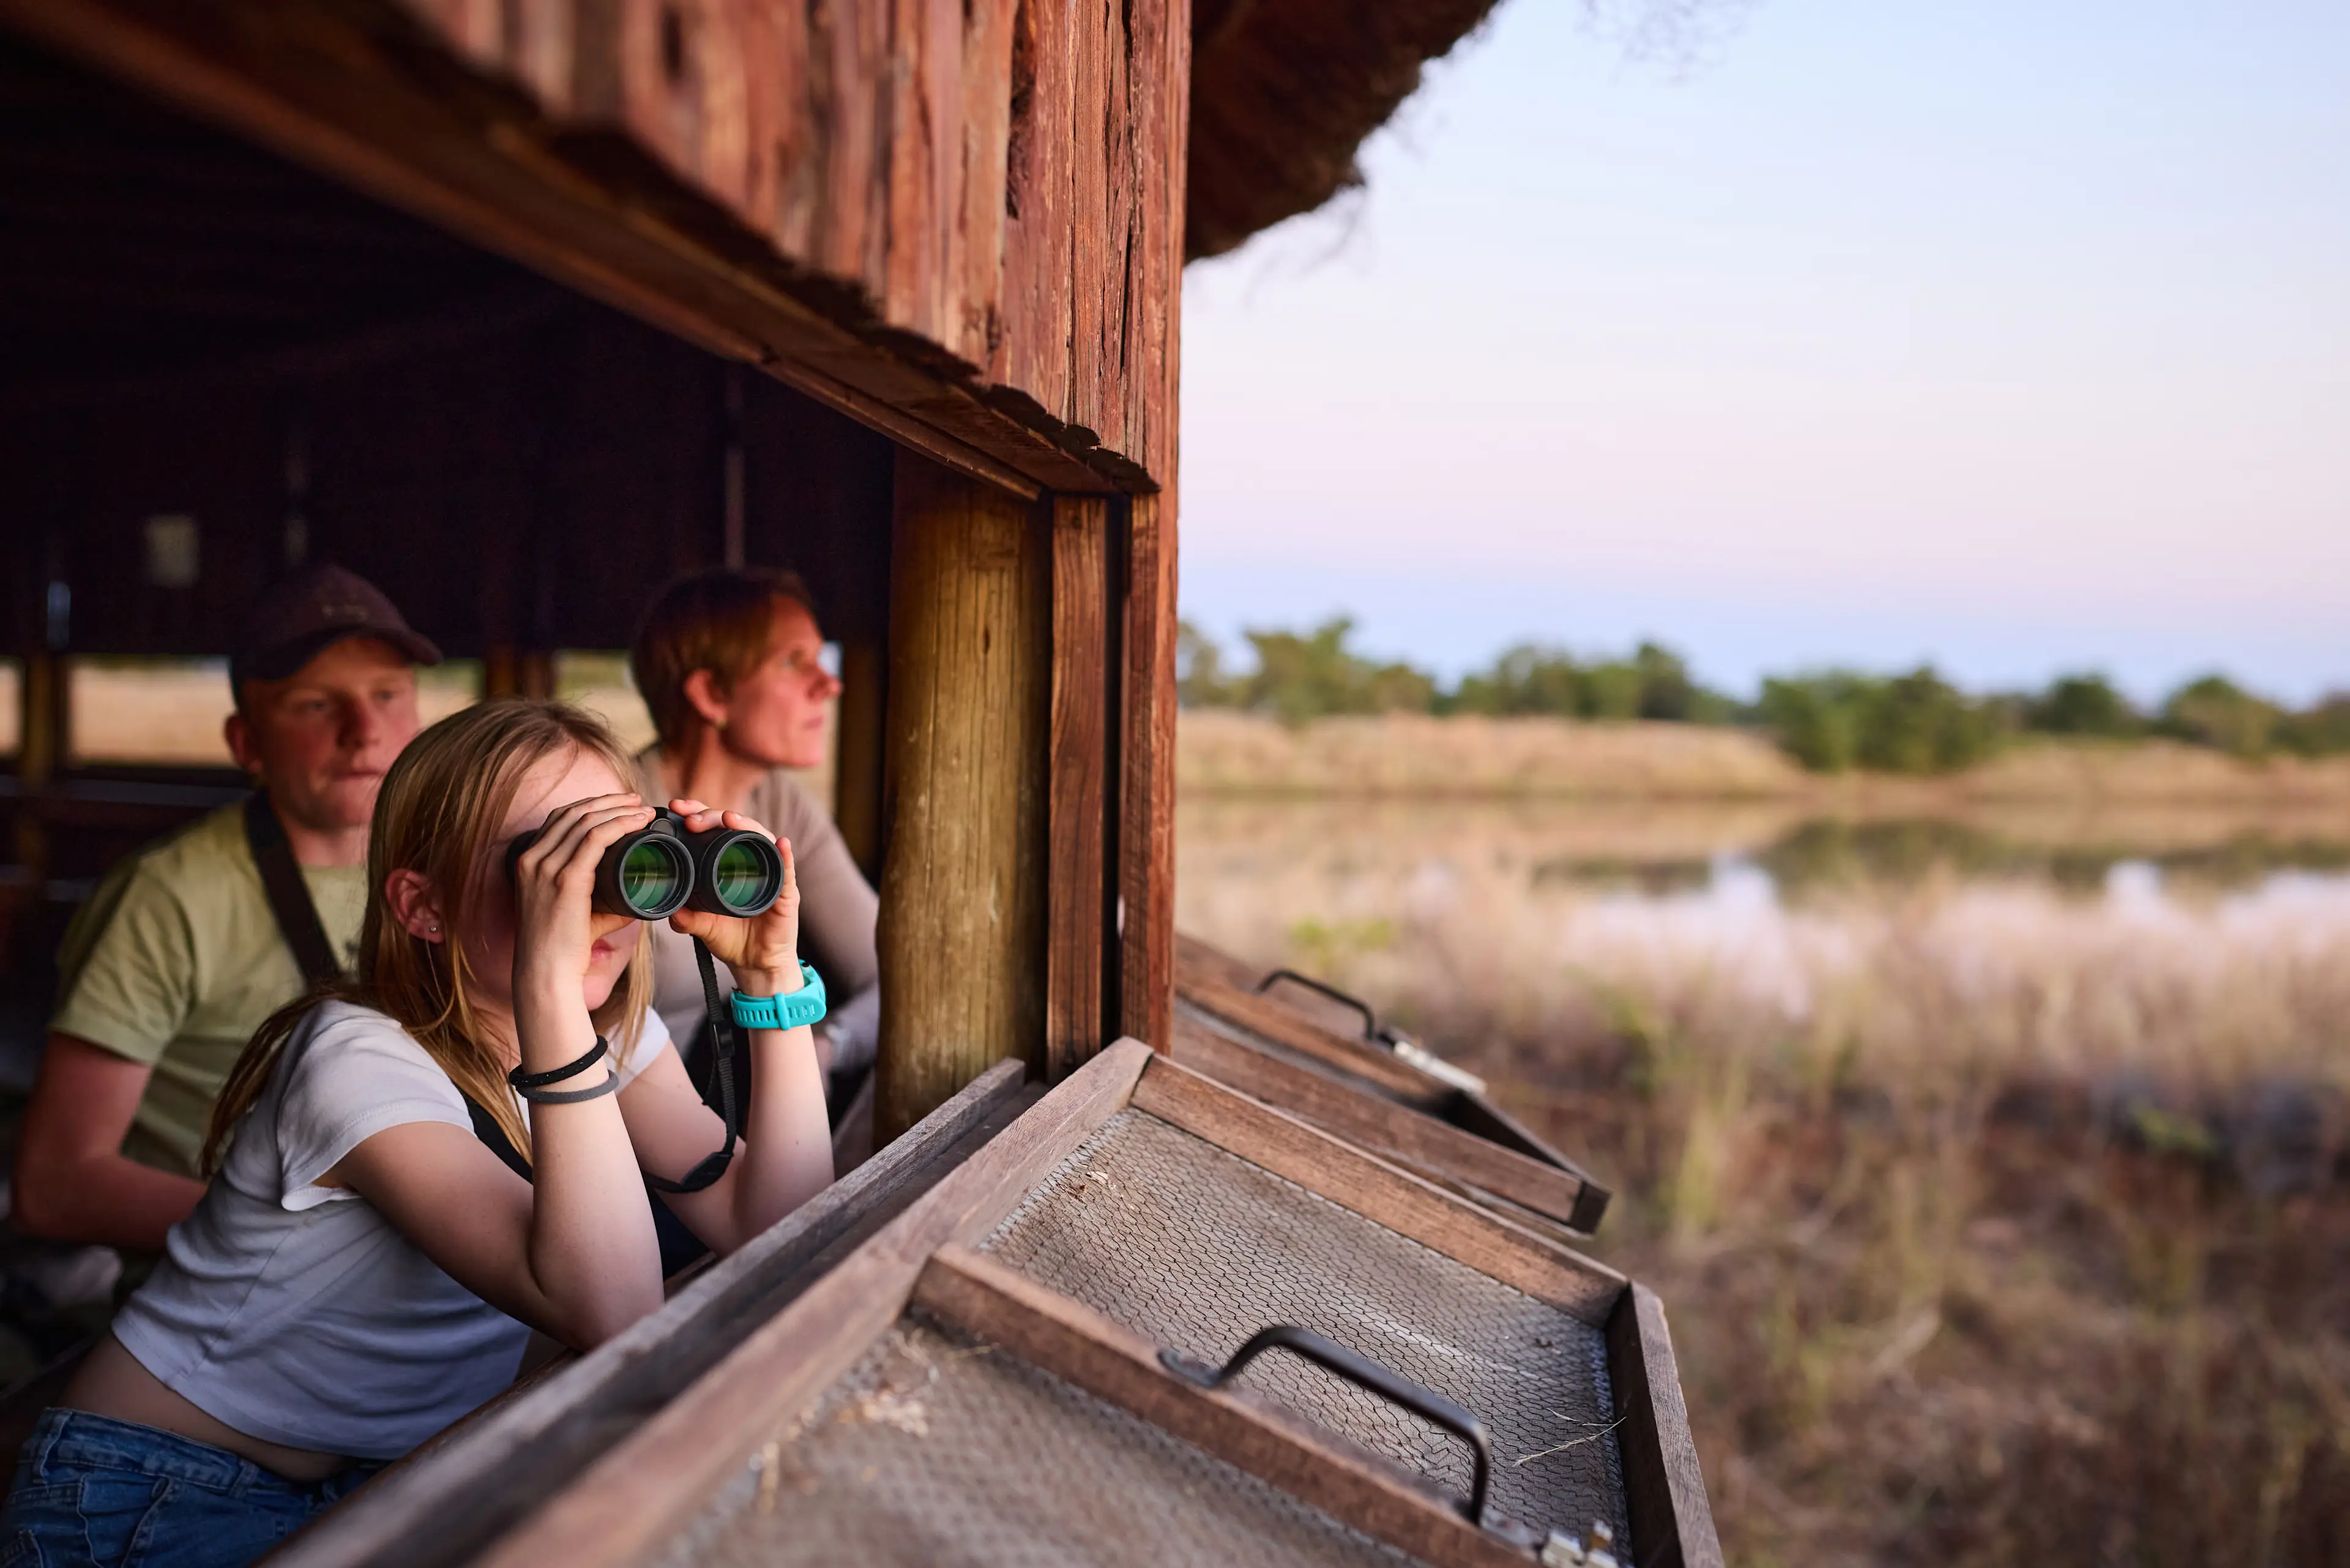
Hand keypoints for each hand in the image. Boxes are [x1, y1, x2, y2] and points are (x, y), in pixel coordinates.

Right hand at [510, 793, 651, 1001]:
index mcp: (528, 862)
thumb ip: (600, 895)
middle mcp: (532, 859)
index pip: (559, 819)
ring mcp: (545, 867)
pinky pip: (596, 838)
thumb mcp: (575, 910)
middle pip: (572, 812)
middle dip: (608, 801)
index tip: (619, 804)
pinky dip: (621, 824)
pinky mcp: (565, 879)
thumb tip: (635, 889)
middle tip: (636, 800)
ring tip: (644, 809)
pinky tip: (638, 822)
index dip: (591, 805)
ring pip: (586, 821)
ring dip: (619, 809)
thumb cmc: (563, 947)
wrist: (546, 973)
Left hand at [663, 800, 803, 994]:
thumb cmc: (732, 940)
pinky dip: (785, 856)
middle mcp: (750, 861)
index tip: (677, 807)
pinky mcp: (787, 893)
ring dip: (746, 826)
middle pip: (735, 827)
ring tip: (729, 818)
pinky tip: (781, 844)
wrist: (756, 965)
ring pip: (760, 840)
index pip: (713, 828)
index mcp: (727, 862)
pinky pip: (787, 870)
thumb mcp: (703, 928)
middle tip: (692, 817)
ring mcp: (771, 874)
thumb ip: (687, 920)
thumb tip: (671, 912)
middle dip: (713, 815)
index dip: (697, 813)